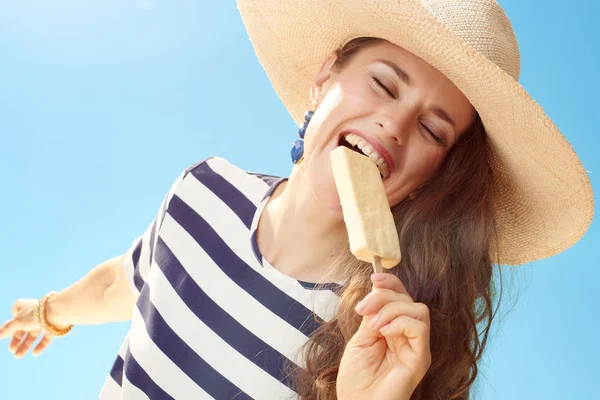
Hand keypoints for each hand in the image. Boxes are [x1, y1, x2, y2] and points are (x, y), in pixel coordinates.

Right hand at [0, 299, 53, 357]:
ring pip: (34, 335)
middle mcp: (35, 313)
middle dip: (17, 340)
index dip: (13, 320)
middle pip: (23, 327)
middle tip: (12, 350)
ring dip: (25, 345)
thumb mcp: (17, 322)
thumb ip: (8, 328)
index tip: (9, 328)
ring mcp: (44, 320)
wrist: (58, 314)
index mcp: (25, 307)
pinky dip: (40, 345)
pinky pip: (46, 338)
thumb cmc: (35, 315)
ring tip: (18, 356)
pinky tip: (34, 353)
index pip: (16, 311)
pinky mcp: (54, 327)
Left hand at [337, 273, 431, 399]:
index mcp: (393, 328)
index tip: (374, 277)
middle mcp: (408, 335)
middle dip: (384, 296)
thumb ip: (372, 316)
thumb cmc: (356, 378)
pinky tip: (384, 333)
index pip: (401, 297)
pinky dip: (400, 323)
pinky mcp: (421, 358)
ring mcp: (416, 347)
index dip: (391, 283)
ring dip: (392, 310)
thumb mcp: (360, 338)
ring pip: (418, 309)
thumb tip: (377, 289)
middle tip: (364, 309)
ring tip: (374, 326)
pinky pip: (420, 328)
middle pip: (408, 298)